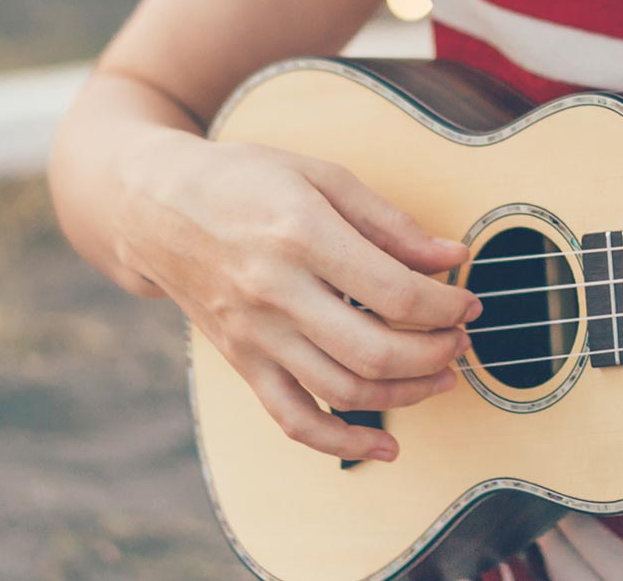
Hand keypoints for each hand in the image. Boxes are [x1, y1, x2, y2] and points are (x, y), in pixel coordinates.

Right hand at [126, 139, 482, 463]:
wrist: (154, 209)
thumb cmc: (244, 180)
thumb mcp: (320, 175)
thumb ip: (389, 221)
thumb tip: (451, 257)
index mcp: (300, 234)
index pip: (393, 291)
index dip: (445, 304)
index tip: (468, 302)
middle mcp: (274, 292)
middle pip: (372, 351)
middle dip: (434, 353)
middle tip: (460, 340)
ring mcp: (255, 335)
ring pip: (341, 391)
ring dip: (405, 394)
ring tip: (440, 376)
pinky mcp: (242, 363)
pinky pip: (293, 420)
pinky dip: (341, 443)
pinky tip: (383, 447)